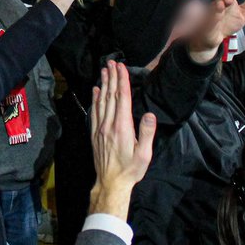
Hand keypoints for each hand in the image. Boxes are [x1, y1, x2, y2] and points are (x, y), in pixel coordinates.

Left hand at [88, 60, 155, 218]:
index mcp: (122, 127)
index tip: (122, 68)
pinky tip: (95, 90)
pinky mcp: (95, 133)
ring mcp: (100, 128)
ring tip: (104, 70)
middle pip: (110, 96)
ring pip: (101, 101)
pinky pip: (94, 111)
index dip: (122, 81)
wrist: (111, 182)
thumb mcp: (144, 154)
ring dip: (103, 84)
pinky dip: (95, 99)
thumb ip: (147, 133)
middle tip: (112, 62)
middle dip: (112, 77)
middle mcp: (109, 124)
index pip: (122, 98)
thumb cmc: (131, 169)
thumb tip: (151, 114)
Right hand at [187, 0, 244, 62]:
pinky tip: (216, 17)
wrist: (216, 38)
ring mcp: (212, 16)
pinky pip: (209, 22)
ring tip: (221, 5)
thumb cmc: (229, 23)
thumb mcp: (243, 13)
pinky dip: (213, 19)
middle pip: (220, 0)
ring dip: (217, 7)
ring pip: (213, 10)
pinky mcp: (208, 26)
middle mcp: (218, 7)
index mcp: (227, 2)